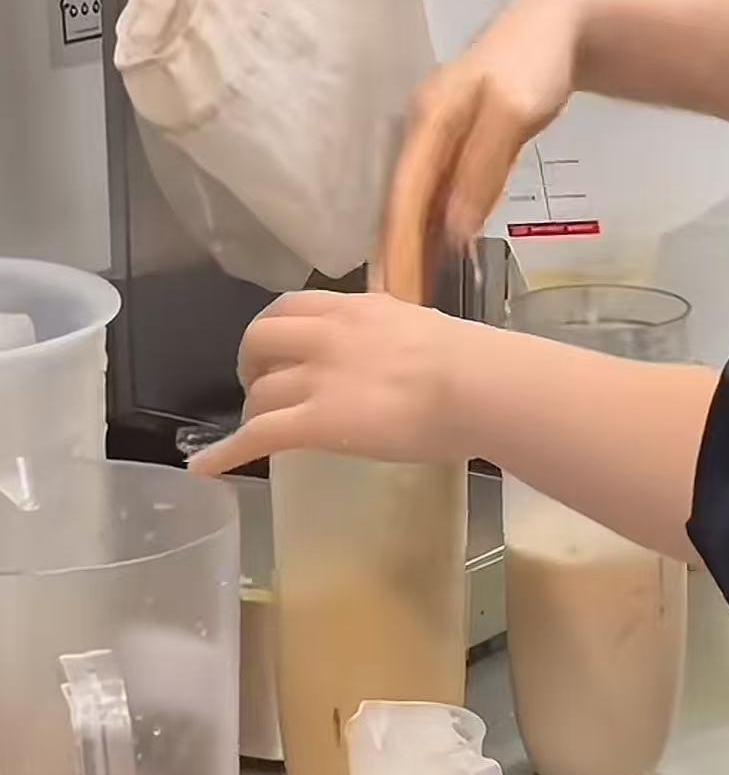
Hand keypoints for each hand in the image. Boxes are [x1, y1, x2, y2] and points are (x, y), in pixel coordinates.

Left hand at [189, 292, 488, 476]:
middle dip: (253, 365)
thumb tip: (401, 352)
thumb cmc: (474, 366)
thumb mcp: (425, 329)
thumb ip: (398, 335)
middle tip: (264, 390)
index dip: (276, 330)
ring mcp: (319, 377)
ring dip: (253, 411)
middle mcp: (328, 335)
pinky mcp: (316, 421)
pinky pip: (256, 435)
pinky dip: (224, 452)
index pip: (295, 305)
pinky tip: (205, 469)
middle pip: (260, 338)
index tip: (279, 351)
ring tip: (258, 433)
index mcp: (357, 309)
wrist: (478, 387)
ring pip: (260, 392)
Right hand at [382, 0, 585, 289]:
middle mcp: (422, 132)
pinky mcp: (457, 148)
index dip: (397, 248)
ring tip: (406, 298)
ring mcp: (438, 140)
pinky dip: (432, 232)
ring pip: (417, 205)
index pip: (404, 198)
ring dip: (411, 249)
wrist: (558, 24)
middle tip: (393, 310)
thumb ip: (482, 169)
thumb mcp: (512, 112)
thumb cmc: (536, 64)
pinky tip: (432, 262)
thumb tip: (453, 232)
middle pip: (402, 206)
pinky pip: (437, 198)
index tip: (394, 293)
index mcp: (427, 121)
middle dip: (395, 257)